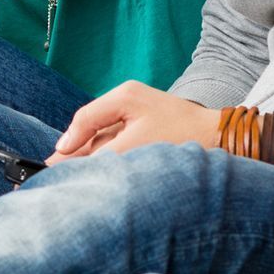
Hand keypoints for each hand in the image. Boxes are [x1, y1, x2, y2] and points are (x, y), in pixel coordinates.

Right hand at [46, 82, 219, 164]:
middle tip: (55, 172)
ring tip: (73, 177)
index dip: (69, 142)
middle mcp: (127, 100)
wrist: (220, 138)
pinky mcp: (141, 127)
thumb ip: (104, 153)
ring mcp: (134, 113)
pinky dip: (105, 157)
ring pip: (100, 138)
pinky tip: (97, 173)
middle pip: (90, 129)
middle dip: (75, 152)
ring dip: (90, 157)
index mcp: (125, 96)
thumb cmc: (183, 137)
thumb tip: (76, 161)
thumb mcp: (138, 144)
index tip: (54, 164)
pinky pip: (114, 142)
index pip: (86, 118)